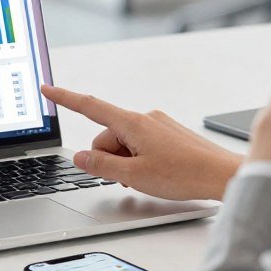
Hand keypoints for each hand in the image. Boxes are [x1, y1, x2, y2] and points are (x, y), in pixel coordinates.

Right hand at [40, 85, 241, 200]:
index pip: (90, 106)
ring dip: (126, 162)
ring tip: (147, 179)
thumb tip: (80, 157)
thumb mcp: (135, 176)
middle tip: (128, 179)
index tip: (47, 90)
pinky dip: (140, 160)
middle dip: (109, 158)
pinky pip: (141, 145)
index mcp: (133, 123)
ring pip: (125, 143)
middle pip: (107, 136)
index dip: (65, 98)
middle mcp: (145, 117)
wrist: (223, 175)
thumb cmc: (185, 174)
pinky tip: (156, 174)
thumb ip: (102, 166)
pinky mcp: (168, 133)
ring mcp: (158, 125)